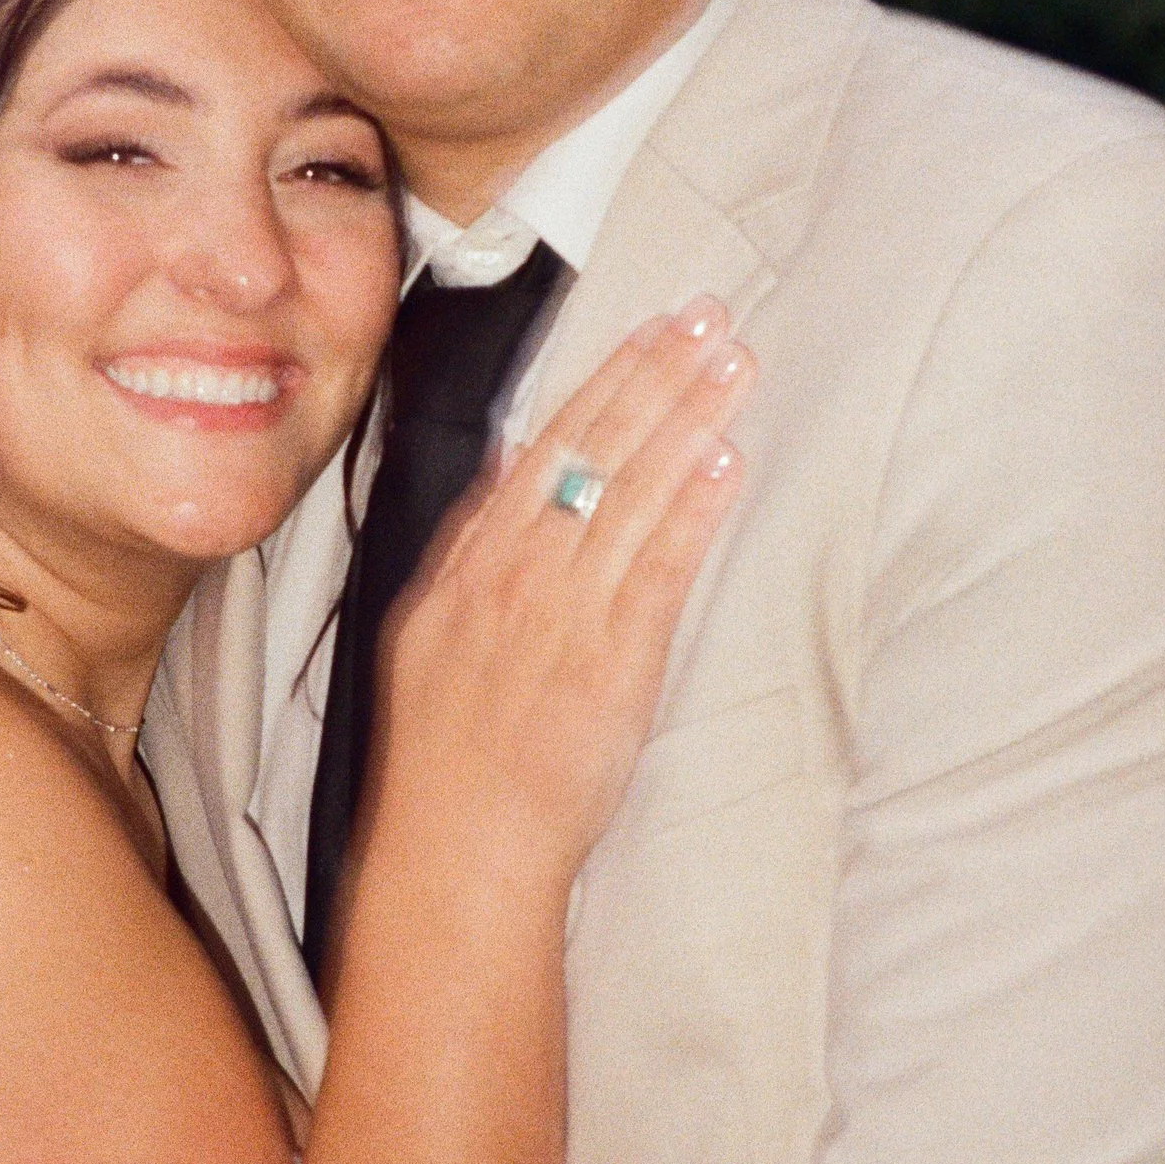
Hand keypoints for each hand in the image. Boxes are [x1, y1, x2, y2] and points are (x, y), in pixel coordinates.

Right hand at [374, 296, 751, 870]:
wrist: (458, 846)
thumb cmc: (446, 755)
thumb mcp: (429, 632)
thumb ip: (473, 549)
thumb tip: (512, 473)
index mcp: (473, 564)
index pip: (547, 446)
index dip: (606, 382)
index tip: (651, 329)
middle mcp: (518, 575)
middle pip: (596, 452)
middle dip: (658, 376)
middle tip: (710, 317)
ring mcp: (566, 614)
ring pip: (633, 495)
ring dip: (689, 422)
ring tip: (735, 365)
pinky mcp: (613, 662)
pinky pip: (658, 569)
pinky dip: (692, 510)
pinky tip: (726, 460)